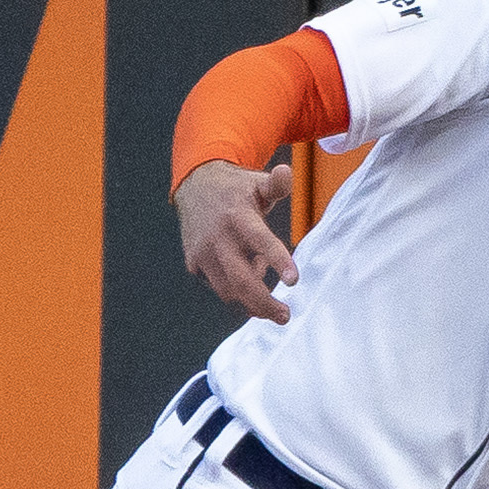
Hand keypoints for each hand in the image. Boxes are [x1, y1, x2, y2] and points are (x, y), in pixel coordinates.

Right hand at [177, 158, 298, 321]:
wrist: (195, 186)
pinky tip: (245, 272)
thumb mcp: (257, 182)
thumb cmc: (236, 190)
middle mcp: (219, 237)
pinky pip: (218, 287)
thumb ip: (276, 184)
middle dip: (264, 303)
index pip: (260, 240)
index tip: (294, 281)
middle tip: (285, 316)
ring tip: (262, 279)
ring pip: (228, 290)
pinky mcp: (194, 263)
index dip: (278, 261)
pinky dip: (235, 290)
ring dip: (250, 296)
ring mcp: (204, 252)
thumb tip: (286, 173)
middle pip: (241, 280)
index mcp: (238, 216)